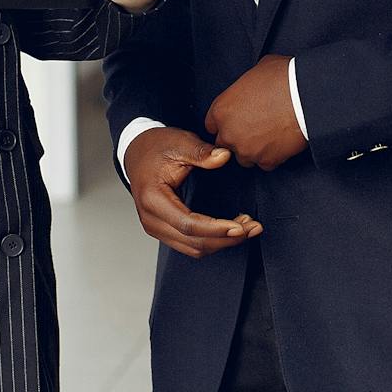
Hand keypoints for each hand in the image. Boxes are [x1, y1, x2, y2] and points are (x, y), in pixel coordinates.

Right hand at [122, 126, 261, 258]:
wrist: (137, 151)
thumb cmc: (156, 147)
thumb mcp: (179, 143)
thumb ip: (201, 152)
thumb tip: (224, 156)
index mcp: (153, 199)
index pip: (188, 224)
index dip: (216, 229)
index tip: (241, 226)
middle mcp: (151, 219)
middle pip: (193, 242)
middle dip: (226, 238)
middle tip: (254, 227)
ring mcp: (156, 228)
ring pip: (193, 248)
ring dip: (222, 242)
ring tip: (248, 227)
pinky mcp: (164, 230)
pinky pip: (190, 244)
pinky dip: (213, 240)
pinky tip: (231, 229)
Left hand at [205, 55, 307, 170]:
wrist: (307, 96)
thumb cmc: (283, 78)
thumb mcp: (257, 71)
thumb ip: (246, 86)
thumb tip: (253, 87)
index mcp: (222, 110)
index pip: (212, 125)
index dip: (226, 122)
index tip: (237, 120)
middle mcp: (229, 133)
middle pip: (225, 144)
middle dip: (238, 137)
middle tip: (256, 127)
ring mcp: (247, 150)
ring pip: (245, 157)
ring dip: (254, 149)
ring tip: (270, 135)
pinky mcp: (267, 161)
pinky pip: (265, 163)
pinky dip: (272, 155)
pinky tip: (281, 142)